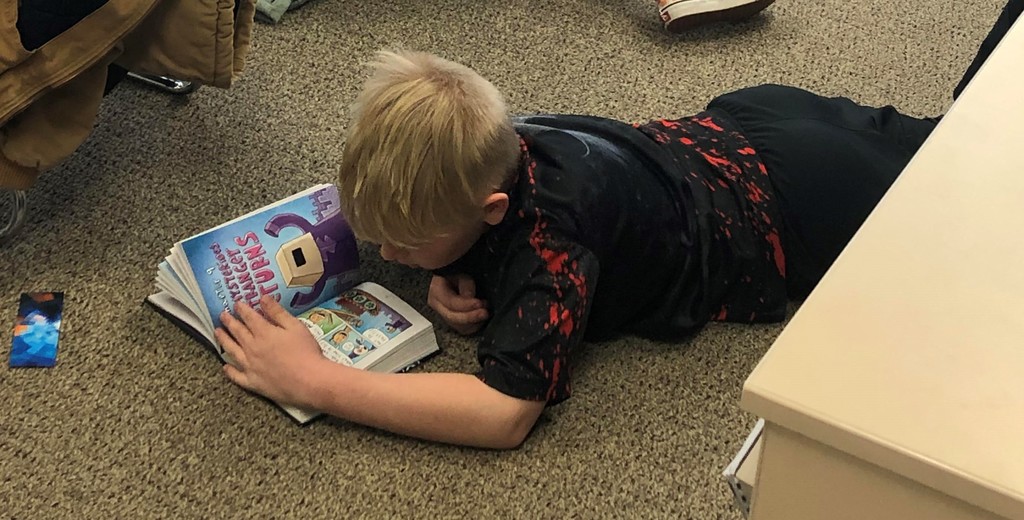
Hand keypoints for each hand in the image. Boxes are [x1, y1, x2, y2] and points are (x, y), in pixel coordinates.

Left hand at [215, 296, 329, 406]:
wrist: (309, 381)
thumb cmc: (306, 352)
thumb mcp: (295, 326)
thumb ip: (277, 312)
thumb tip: (263, 298)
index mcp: (263, 333)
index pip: (249, 317)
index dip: (242, 309)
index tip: (236, 303)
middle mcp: (252, 348)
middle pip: (237, 332)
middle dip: (229, 322)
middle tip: (222, 315)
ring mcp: (250, 366)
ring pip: (232, 351)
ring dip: (223, 340)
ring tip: (217, 333)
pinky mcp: (252, 382)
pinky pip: (236, 376)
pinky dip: (229, 370)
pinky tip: (226, 366)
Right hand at [427, 275, 488, 335]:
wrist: (452, 279)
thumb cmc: (456, 275)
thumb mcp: (462, 274)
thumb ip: (466, 285)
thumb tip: (470, 298)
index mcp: (436, 291)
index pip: (451, 302)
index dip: (466, 305)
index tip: (480, 303)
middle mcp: (437, 306)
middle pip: (453, 318)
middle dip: (471, 317)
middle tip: (485, 312)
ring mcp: (444, 316)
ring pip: (458, 327)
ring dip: (474, 322)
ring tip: (484, 311)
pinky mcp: (452, 322)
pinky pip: (463, 330)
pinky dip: (473, 326)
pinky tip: (480, 318)